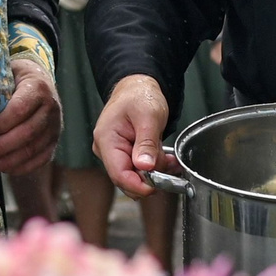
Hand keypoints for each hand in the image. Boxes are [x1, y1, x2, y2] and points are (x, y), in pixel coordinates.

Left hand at [0, 57, 59, 174]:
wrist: (40, 79)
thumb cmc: (15, 77)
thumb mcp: (6, 73)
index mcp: (38, 87)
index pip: (21, 108)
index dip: (2, 122)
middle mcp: (51, 108)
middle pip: (28, 133)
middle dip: (3, 147)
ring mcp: (55, 127)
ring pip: (34, 149)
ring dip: (9, 161)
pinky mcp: (54, 142)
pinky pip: (40, 159)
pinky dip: (21, 167)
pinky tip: (3, 169)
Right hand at [93, 74, 172, 195]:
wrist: (138, 87)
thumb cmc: (139, 96)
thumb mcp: (148, 116)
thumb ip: (146, 143)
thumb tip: (144, 167)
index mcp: (106, 139)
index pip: (119, 174)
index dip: (138, 185)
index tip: (157, 187)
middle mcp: (106, 149)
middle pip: (127, 178)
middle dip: (150, 177)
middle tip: (170, 168)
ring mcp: (114, 153)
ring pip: (136, 175)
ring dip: (156, 171)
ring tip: (170, 159)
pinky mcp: (124, 154)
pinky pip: (139, 168)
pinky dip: (154, 167)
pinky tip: (165, 158)